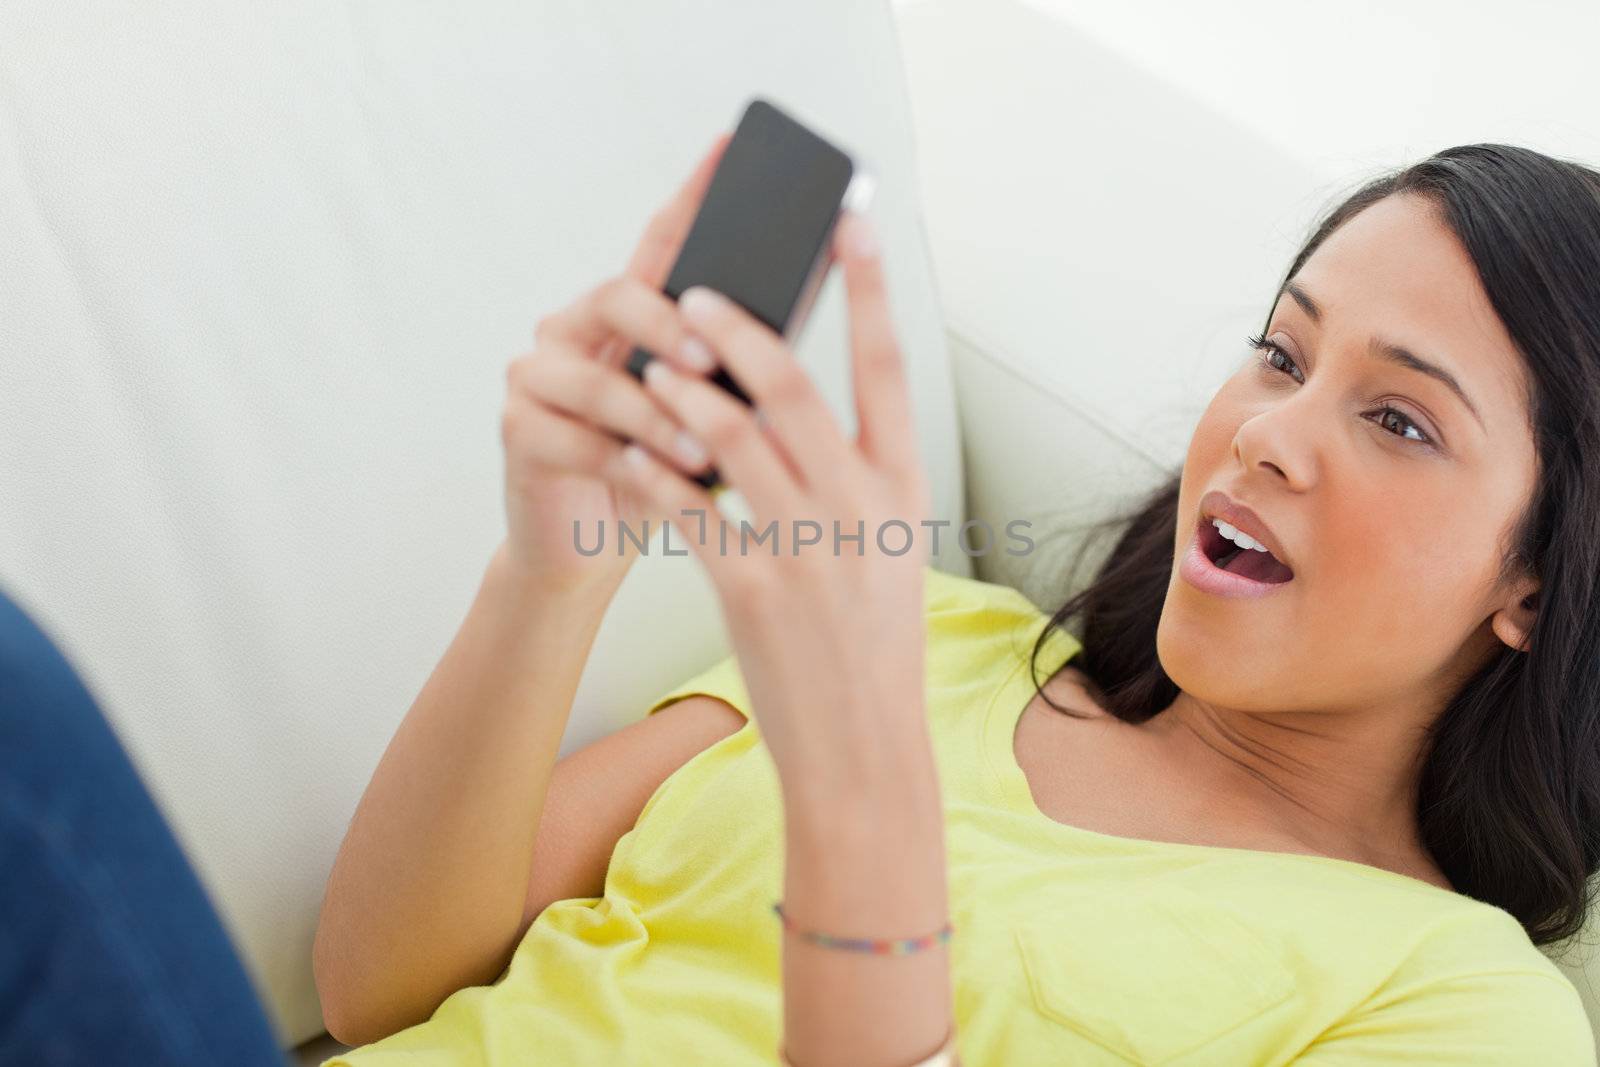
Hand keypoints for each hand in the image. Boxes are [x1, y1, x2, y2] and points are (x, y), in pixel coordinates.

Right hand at [498, 132, 731, 591]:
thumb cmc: (660, 475)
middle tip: (715, 359)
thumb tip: (780, 338)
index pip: (659, 242)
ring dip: (659, 416)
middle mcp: (572, 330)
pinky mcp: (518, 431)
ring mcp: (536, 377)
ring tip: (704, 449)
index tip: (729, 149)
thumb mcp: (703, 415)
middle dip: (672, 328)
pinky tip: (665, 479)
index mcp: (624, 315)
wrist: (591, 547)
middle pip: (619, 297)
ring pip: (601, 379)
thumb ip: (726, 369)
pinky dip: (630, 462)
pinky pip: (578, 438)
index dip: (691, 195)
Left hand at [595, 211, 933, 790]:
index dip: (871, 288)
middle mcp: (860, 509)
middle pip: (792, 387)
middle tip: (694, 292)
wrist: (862, 745)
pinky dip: (656, 473)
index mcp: (902, 489)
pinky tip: (633, 451)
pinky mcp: (749, 590)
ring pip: (730, 438)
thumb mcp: (884, 550)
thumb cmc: (871, 643)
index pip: (889, 367)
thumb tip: (788, 402)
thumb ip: (851, 476)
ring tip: (650, 365)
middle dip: (737, 328)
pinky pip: (689, 508)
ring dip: (682, 391)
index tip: (852, 222)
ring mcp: (805, 549)